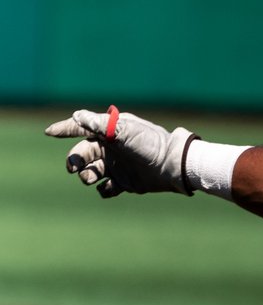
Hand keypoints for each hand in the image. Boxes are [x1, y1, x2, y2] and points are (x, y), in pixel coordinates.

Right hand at [45, 106, 197, 196]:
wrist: (172, 165)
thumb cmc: (149, 144)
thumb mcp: (124, 130)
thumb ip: (100, 124)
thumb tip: (76, 115)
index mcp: (110, 132)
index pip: (82, 128)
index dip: (65, 129)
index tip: (49, 132)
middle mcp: (111, 148)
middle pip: (81, 154)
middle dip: (73, 160)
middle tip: (75, 167)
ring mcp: (117, 166)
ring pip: (90, 172)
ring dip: (85, 175)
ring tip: (90, 177)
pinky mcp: (124, 182)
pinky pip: (106, 188)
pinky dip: (103, 189)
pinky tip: (110, 187)